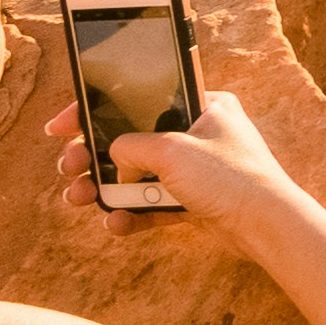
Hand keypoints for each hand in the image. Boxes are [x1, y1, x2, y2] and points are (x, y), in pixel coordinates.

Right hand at [56, 89, 313, 237]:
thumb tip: (112, 153)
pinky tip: (115, 223)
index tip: (60, 126)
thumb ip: (133, 146)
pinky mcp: (194, 200)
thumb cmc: (229, 178)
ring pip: (136, 174)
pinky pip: (153, 204)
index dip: (93, 110)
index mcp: (202, 104)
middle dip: (92, 155)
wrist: (265, 227)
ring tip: (78, 198)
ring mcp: (196, 169)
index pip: (138, 97)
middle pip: (131, 139)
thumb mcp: (172, 151)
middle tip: (68, 166)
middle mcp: (198, 132)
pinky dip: (131, 213)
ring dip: (104, 187)